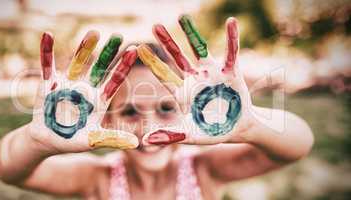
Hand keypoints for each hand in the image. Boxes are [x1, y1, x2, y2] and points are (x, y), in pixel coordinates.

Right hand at [29, 31, 138, 152]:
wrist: (46, 141)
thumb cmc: (72, 141)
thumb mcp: (93, 140)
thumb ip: (112, 139)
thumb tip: (136, 143)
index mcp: (99, 99)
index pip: (114, 80)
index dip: (123, 66)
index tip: (134, 50)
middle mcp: (86, 87)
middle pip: (99, 67)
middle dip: (108, 53)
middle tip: (118, 36)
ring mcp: (68, 83)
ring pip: (77, 62)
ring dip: (84, 48)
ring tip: (94, 32)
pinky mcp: (49, 83)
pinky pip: (48, 65)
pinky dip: (47, 51)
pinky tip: (47, 35)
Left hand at [138, 15, 254, 144]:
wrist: (238, 130)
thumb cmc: (212, 132)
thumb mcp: (191, 135)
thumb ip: (170, 136)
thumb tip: (145, 141)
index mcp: (183, 92)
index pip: (164, 74)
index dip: (152, 62)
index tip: (137, 47)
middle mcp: (195, 78)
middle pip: (177, 57)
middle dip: (166, 42)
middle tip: (155, 26)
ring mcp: (212, 73)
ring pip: (199, 49)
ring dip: (191, 34)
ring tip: (181, 16)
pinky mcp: (231, 71)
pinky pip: (231, 52)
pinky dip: (232, 38)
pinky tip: (231, 22)